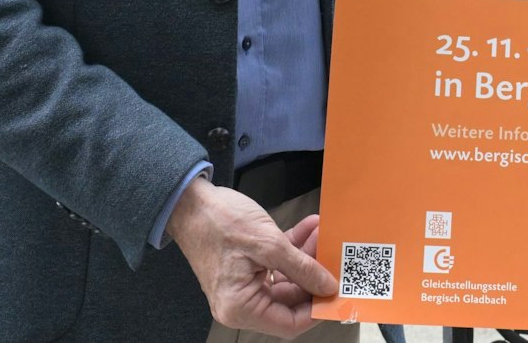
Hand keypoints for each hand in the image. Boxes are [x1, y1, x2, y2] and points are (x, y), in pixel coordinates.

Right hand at [166, 178, 337, 337]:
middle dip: (314, 276)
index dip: (317, 309)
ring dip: (306, 258)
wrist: (190, 201)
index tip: (337, 291)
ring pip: (287, 281)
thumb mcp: (268, 244)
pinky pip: (276, 267)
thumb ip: (302, 268)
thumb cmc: (217, 222)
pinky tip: (308, 229)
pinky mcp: (245, 270)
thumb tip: (327, 286)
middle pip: (290, 302)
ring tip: (322, 234)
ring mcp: (243, 286)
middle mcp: (240, 303)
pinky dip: (292, 250)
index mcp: (241, 307)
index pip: (289, 324)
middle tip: (334, 257)